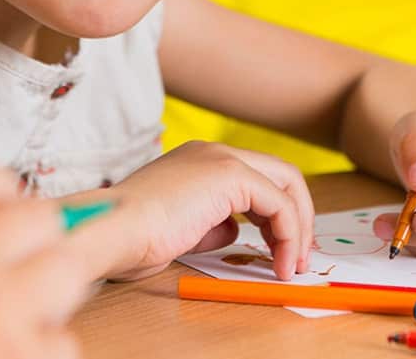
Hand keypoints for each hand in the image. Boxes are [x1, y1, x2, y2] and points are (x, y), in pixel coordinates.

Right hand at [0, 158, 89, 358]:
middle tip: (18, 273)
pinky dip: (42, 351)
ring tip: (12, 322)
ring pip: (66, 268)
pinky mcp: (22, 353)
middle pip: (37, 215)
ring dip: (49, 295)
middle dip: (35, 244)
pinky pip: (63, 337)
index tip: (5, 213)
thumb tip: (13, 224)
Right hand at [84, 141, 313, 280]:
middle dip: (299, 217)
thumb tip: (235, 231)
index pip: (257, 178)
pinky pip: (279, 203)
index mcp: (200, 160)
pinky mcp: (229, 174)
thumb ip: (214, 224)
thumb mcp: (185, 229)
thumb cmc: (135, 237)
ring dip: (298, 227)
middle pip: (281, 175)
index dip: (278, 215)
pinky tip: (281, 261)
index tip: (282, 249)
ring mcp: (222, 158)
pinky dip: (289, 234)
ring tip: (293, 263)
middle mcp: (214, 152)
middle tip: (300, 256)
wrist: (115, 229)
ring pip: (286, 184)